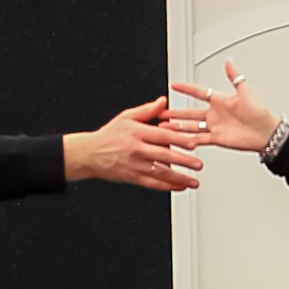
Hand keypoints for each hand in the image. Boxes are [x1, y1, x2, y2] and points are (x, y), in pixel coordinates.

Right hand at [63, 97, 206, 190]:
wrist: (90, 154)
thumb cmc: (109, 135)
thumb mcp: (126, 117)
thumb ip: (147, 110)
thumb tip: (163, 101)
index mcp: (136, 132)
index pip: (162, 136)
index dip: (179, 140)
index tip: (193, 143)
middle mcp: (136, 149)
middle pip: (164, 155)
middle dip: (183, 161)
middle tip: (198, 164)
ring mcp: (134, 165)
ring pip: (160, 172)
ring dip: (179, 178)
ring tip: (193, 180)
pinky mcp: (132, 177)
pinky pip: (152, 184)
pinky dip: (167, 186)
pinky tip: (179, 187)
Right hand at [171, 62, 280, 154]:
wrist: (266, 133)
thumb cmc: (259, 112)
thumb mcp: (246, 90)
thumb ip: (234, 76)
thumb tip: (229, 61)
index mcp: (220, 100)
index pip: (198, 92)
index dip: (186, 88)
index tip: (174, 84)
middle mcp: (215, 113)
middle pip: (190, 112)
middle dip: (175, 112)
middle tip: (161, 111)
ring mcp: (215, 126)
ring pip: (191, 126)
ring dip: (178, 126)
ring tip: (164, 126)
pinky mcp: (217, 138)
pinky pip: (199, 139)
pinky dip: (188, 139)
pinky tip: (178, 139)